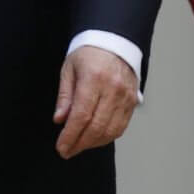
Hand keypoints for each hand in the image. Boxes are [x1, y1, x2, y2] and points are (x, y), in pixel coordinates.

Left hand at [53, 44, 139, 158]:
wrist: (114, 42)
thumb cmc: (89, 54)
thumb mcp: (69, 69)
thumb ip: (65, 96)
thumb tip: (60, 120)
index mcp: (94, 78)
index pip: (82, 115)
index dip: (71, 135)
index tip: (61, 147)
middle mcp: (113, 89)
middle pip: (97, 126)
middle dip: (80, 143)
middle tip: (67, 151)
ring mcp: (126, 97)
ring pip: (111, 130)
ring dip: (93, 143)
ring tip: (79, 146)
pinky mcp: (133, 102)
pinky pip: (121, 127)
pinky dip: (107, 137)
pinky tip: (94, 139)